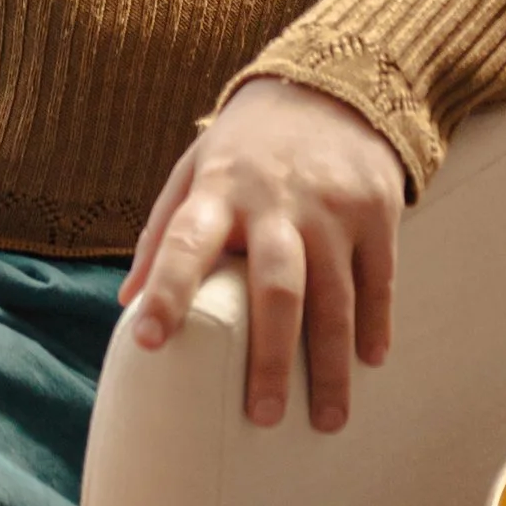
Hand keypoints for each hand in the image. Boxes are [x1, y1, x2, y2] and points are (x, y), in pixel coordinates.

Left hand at [120, 77, 406, 430]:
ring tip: (326, 420)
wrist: (333, 84)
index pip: (184, 241)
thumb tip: (127, 302)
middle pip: (275, 289)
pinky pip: (378, 280)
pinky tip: (369, 363)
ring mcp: (332, 207)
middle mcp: (276, 201)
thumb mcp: (197, 168)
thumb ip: (164, 231)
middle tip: (261, 418)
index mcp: (219, 189)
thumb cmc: (249, 144)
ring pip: (334, 298)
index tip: (146, 341)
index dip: (165, 290)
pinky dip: (376, 325)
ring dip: (330, 366)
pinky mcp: (377, 209)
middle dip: (269, 357)